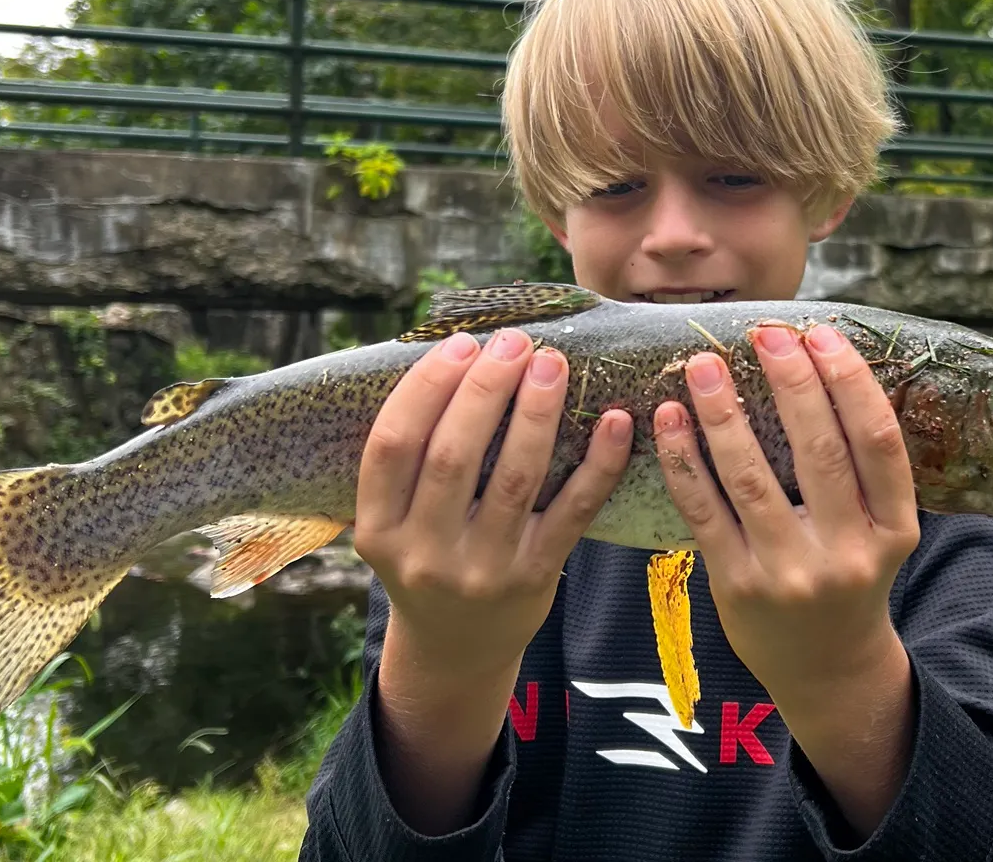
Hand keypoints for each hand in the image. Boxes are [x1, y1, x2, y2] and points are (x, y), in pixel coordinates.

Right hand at [355, 327, 634, 683]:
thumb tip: (457, 354)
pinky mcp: (535, 577)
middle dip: (486, 389)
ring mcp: (482, 570)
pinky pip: (572, 512)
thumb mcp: (397, 519)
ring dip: (537, 413)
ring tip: (553, 363)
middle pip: (453, 456)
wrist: (457, 650)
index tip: (461, 344)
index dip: (425, 388)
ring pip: (514, 478)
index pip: (392, 446)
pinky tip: (614, 421)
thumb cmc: (429, 554)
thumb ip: (414, 456)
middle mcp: (424, 553)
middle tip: (514, 342)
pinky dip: (598, 464)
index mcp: (378, 529)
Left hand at [653, 323, 920, 704]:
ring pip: (751, 477)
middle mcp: (847, 553)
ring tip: (704, 364)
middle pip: (819, 452)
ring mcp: (789, 573)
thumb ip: (861, 465)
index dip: (851, 382)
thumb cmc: (851, 571)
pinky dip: (684, 460)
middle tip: (766, 333)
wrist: (827, 668)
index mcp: (894, 529)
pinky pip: (704, 511)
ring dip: (723, 413)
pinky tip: (669, 418)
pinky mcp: (737, 585)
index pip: (879, 442)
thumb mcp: (881, 528)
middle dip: (791, 383)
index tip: (822, 334)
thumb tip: (818, 359)